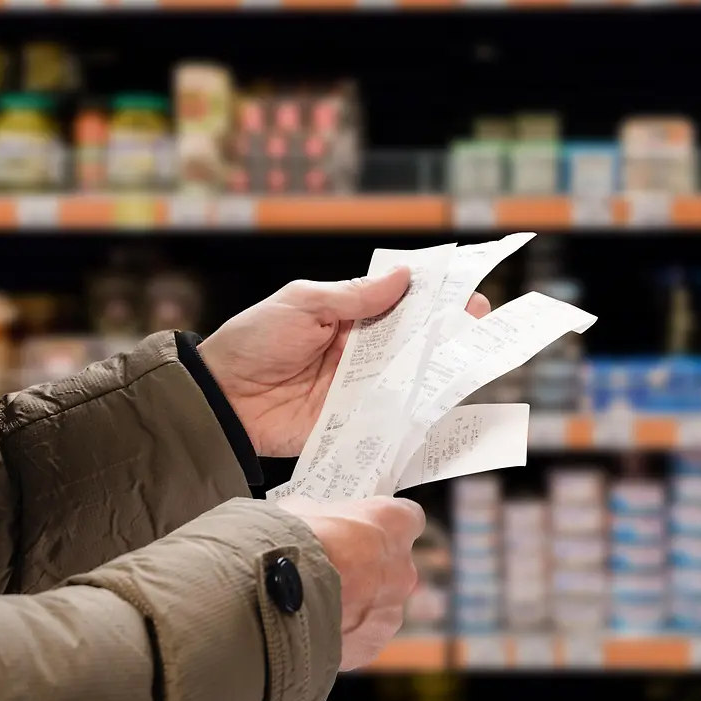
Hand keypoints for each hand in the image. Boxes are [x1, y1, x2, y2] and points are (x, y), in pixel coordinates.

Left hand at [199, 268, 491, 457]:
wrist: (221, 399)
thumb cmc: (252, 342)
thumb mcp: (302, 304)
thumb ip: (354, 296)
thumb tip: (404, 277)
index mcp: (348, 316)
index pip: (400, 304)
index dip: (434, 299)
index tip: (468, 295)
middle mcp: (360, 353)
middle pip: (413, 343)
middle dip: (447, 334)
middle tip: (479, 328)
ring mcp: (359, 389)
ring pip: (409, 379)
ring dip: (438, 373)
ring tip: (471, 365)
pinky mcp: (353, 422)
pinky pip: (391, 418)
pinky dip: (415, 415)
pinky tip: (442, 409)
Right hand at [277, 495, 423, 670]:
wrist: (274, 599)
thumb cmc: (291, 545)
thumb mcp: (302, 510)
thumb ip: (323, 516)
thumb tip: (312, 522)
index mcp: (393, 524)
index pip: (406, 517)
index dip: (382, 525)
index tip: (363, 528)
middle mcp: (402, 568)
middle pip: (393, 567)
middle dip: (366, 569)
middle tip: (332, 570)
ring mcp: (391, 611)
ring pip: (378, 606)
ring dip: (354, 605)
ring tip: (316, 604)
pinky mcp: (371, 645)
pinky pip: (359, 638)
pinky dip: (340, 635)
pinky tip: (312, 628)